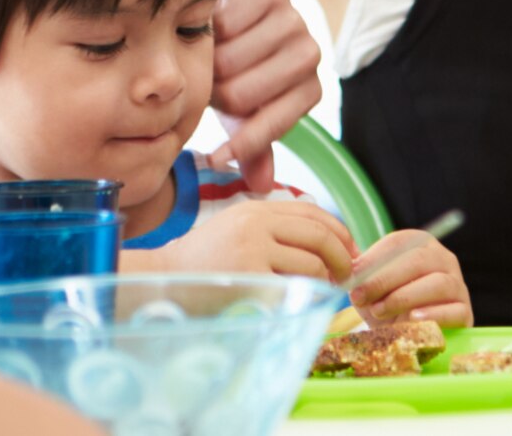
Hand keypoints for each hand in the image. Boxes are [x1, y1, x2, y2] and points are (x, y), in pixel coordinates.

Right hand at [157, 200, 356, 281]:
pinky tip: (304, 301)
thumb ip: (273, 228)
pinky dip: (305, 295)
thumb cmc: (202, 262)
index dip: (339, 231)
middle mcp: (257, 224)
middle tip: (346, 274)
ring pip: (311, 262)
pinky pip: (293, 286)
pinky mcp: (250, 278)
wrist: (161, 281)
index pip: (313, 212)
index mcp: (256, 209)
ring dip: (325, 279)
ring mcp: (253, 251)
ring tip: (323, 290)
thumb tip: (323, 242)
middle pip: (319, 235)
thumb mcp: (236, 228)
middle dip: (342, 256)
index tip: (350, 249)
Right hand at [208, 0, 323, 192]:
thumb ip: (251, 142)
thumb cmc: (231, 67)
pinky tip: (206, 26)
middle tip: (204, 83)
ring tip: (203, 55)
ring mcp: (294, 19)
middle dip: (213, 93)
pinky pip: (224, 23)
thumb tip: (262, 185)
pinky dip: (206, 28)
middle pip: (240, 95)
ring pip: (229, 60)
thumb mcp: (240, 111)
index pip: (270, 128)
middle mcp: (309, 54)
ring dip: (206, 60)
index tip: (216, 155)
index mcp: (308, 90)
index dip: (240, 144)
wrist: (223, 7)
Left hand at [347, 230, 472, 328]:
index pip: (400, 243)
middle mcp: (443, 259)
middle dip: (386, 279)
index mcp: (421, 244)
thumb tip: (345, 271)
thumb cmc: (387, 304)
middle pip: (419, 260)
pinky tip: (414, 319)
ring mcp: (457, 285)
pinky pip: (455, 310)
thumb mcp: (371, 288)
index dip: (374, 260)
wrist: (407, 333)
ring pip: (438, 283)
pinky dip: (434, 314)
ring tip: (380, 311)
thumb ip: (360, 276)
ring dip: (405, 297)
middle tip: (362, 297)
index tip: (352, 280)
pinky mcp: (464, 312)